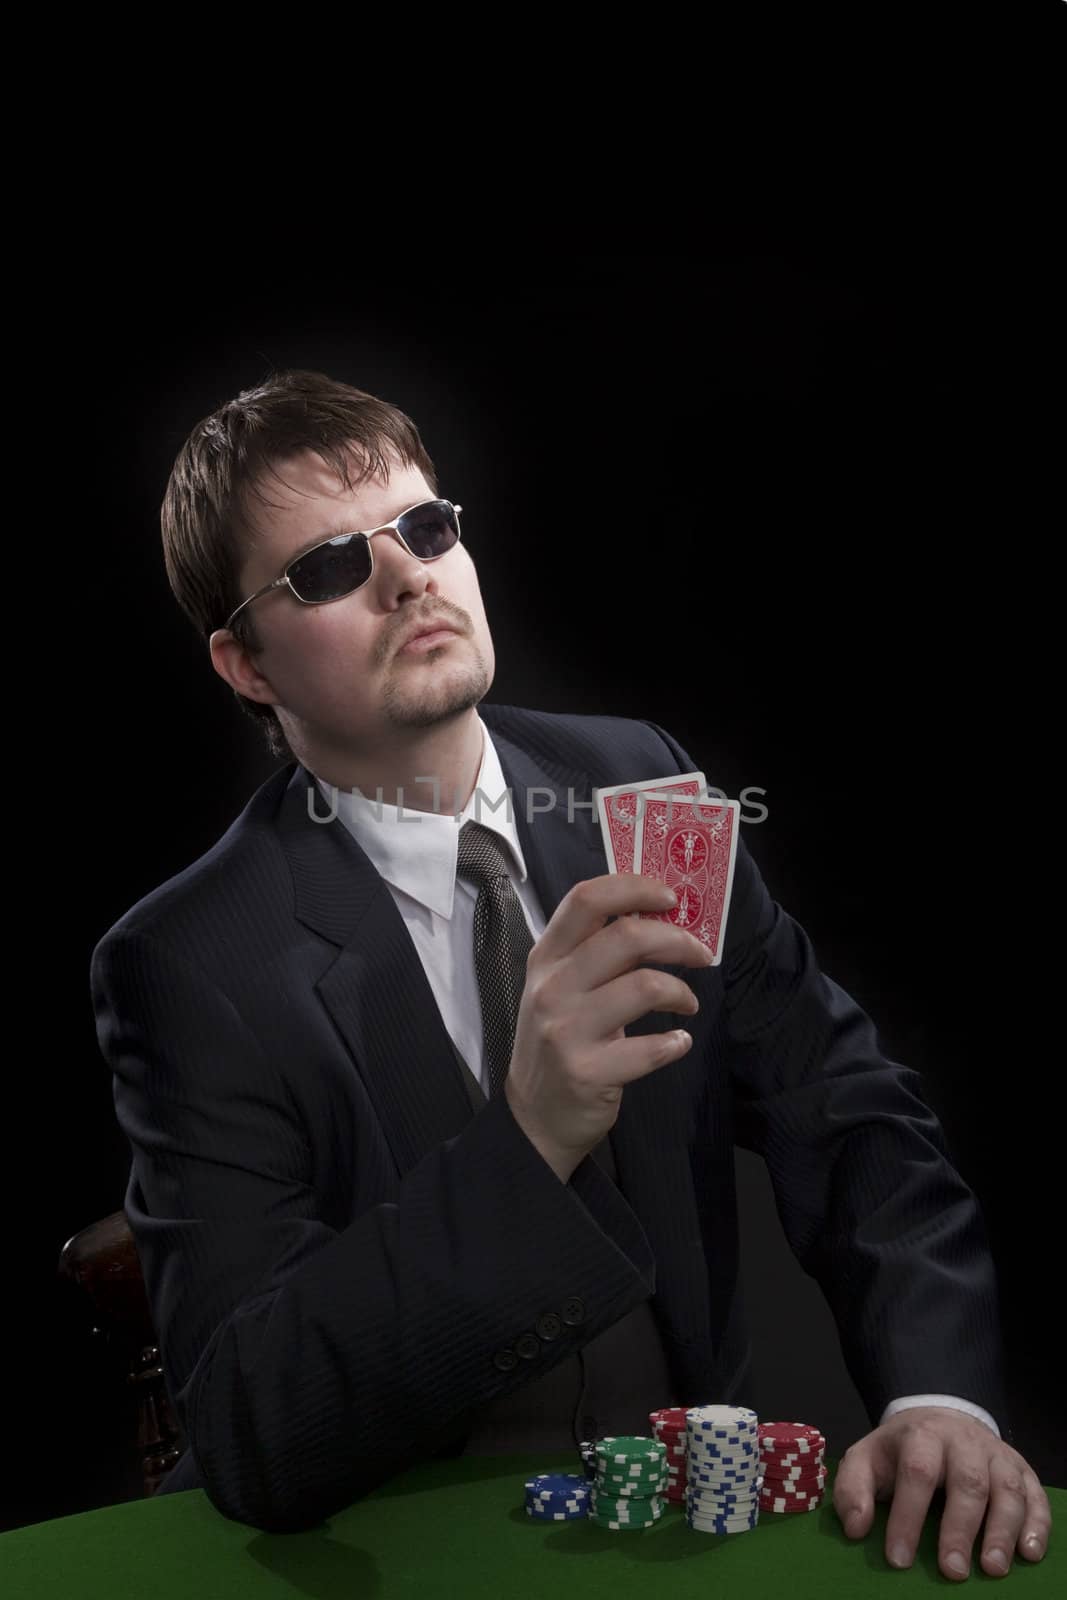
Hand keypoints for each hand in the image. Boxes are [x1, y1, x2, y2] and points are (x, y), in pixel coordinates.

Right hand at [505, 872, 711, 1180]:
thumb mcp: (562, 986)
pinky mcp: (587, 1072)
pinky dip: (675, 1042)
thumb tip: (658, 917)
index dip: (635, 888)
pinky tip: (677, 1042)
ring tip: (688, 1004)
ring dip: (682, 992)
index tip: (670, 897)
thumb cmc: (559, 1040)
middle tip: (700, 953)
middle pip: (626, 937)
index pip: (587, 899)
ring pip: (645, 986)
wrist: (534, 1116)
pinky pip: (650, 1048)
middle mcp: (551, 987)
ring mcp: (565, 1030)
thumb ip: (598, 952)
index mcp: (546, 957)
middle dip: (677, 939)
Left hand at [833, 1406, 1050, 1580]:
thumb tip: (856, 1528)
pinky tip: (1030, 1553)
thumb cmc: (900, 1451)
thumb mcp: (866, 1459)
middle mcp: (963, 1441)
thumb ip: (853, 1489)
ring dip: (1003, 1530)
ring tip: (993, 1568)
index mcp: (922, 1436)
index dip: (907, 1517)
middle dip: (960, 1529)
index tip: (899, 1559)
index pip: (916, 1474)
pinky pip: (1035, 1495)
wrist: (939, 1419)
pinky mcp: (1021, 1469)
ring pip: (1006, 1488)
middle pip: (967, 1482)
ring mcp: (995, 1454)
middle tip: (952, 1571)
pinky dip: (1037, 1524)